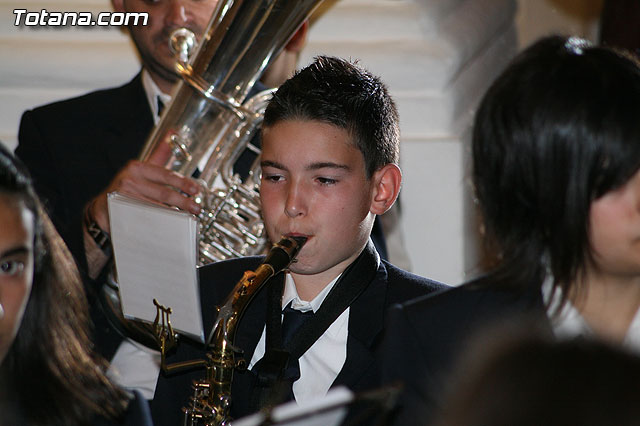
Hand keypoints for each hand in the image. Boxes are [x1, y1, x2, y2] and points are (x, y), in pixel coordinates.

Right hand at [87, 142, 201, 233]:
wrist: (103, 208)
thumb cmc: (128, 187)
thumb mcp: (143, 169)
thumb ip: (160, 154)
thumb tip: (173, 132)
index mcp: (137, 167)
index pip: (165, 175)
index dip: (182, 183)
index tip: (196, 190)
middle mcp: (129, 180)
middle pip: (163, 193)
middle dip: (183, 202)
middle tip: (196, 209)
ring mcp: (124, 197)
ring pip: (156, 207)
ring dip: (174, 214)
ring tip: (187, 218)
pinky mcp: (121, 212)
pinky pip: (146, 218)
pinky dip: (160, 223)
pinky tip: (171, 225)